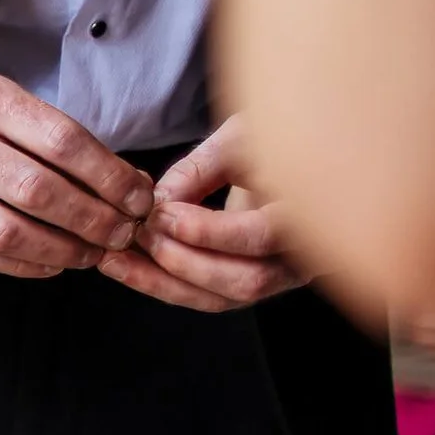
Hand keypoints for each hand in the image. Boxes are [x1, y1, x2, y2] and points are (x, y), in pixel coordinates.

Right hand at [0, 73, 154, 276]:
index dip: (108, 176)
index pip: (61, 141)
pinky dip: (21, 265)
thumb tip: (123, 180)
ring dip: (59, 249)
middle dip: (91, 219)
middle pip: (36, 190)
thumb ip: (47, 136)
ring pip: (5, 230)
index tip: (138, 198)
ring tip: (90, 254)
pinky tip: (50, 264)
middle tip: (121, 234)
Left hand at [103, 118, 306, 311]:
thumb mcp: (241, 136)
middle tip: (142, 234)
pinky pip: (207, 297)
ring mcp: (279, 276)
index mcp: (318, 210)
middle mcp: (306, 253)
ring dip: (164, 282)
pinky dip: (163, 285)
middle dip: (185, 262)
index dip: (211, 231)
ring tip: (116, 259)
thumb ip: (202, 168)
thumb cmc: (277, 135)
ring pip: (222, 298)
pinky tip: (125, 267)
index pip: (266, 236)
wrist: (302, 154)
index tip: (164, 214)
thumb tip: (160, 202)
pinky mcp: (248, 284)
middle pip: (247, 281)